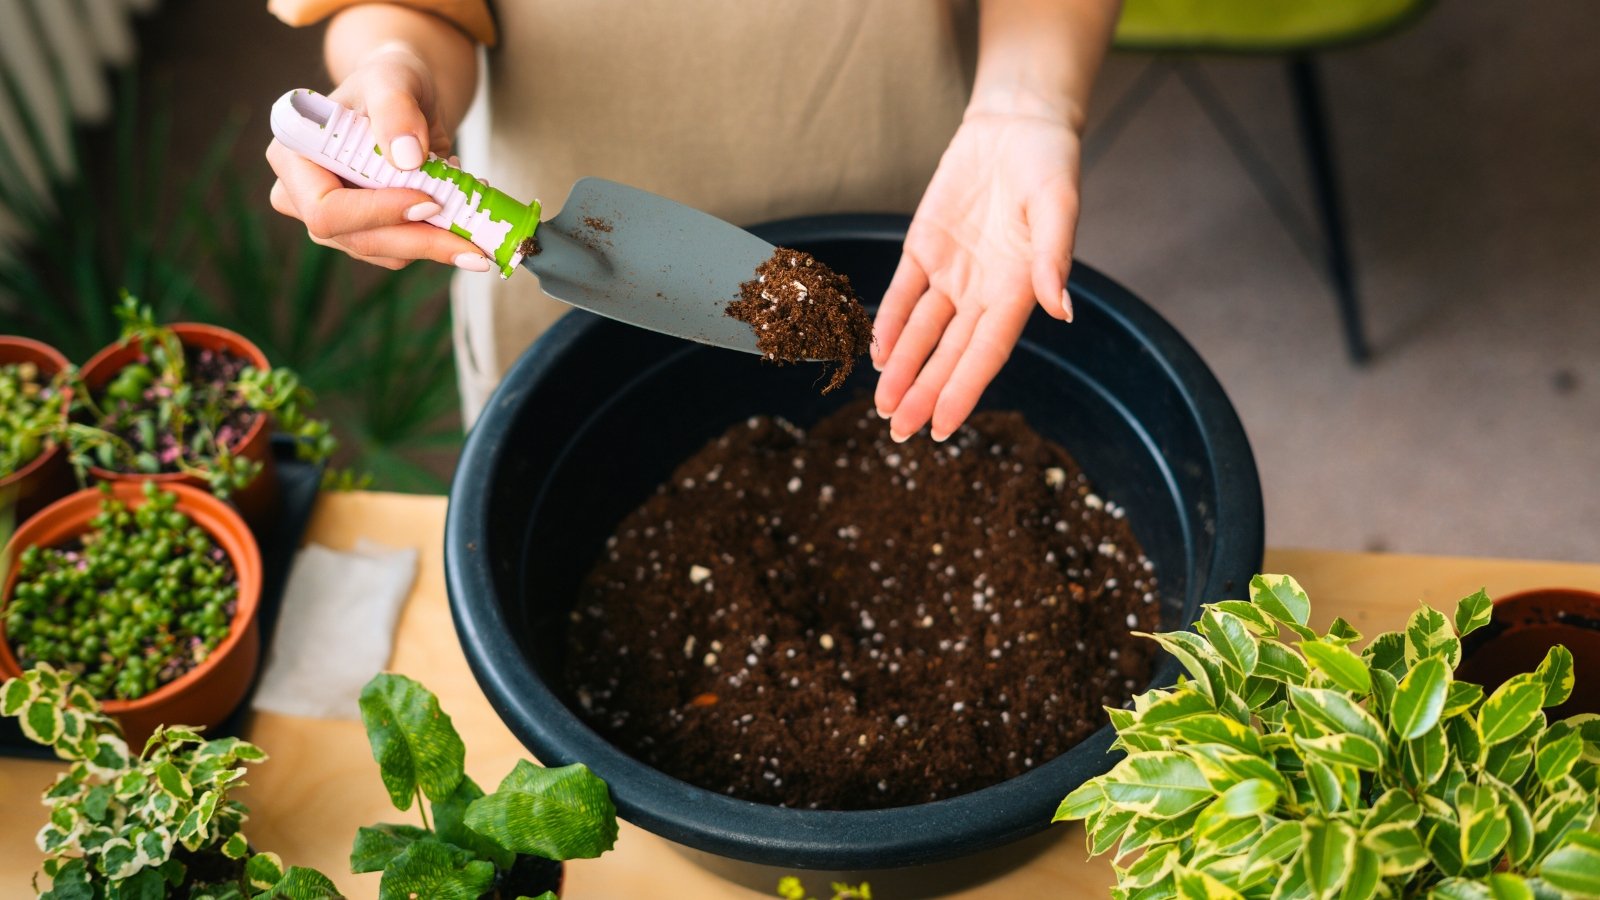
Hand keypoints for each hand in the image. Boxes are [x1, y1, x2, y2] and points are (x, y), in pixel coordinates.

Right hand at [265, 45, 490, 271]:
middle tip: (473, 245)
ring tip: (474, 218)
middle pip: (356, 240)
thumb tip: (406, 157)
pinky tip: (461, 214)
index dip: (377, 213)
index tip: (429, 202)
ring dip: (435, 244)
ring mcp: (333, 221)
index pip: (326, 208)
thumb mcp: (394, 78)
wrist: (406, 99)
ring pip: (384, 253)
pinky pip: (401, 251)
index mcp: (293, 157)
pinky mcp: (364, 234)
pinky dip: (437, 239)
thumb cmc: (390, 82)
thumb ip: (395, 108)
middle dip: (419, 242)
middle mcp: (302, 196)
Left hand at [872, 111, 1080, 440]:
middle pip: (950, 353)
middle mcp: (983, 291)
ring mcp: (952, 273)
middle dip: (925, 393)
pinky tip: (877, 353)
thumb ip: (1054, 259)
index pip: (986, 353)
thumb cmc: (1049, 165)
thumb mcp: (1057, 207)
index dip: (963, 390)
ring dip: (904, 368)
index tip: (943, 428)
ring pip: (923, 332)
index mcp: (1018, 290)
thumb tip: (1062, 310)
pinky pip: (903, 293)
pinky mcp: (925, 248)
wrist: (1017, 125)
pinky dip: (890, 322)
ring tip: (884, 407)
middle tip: (901, 433)